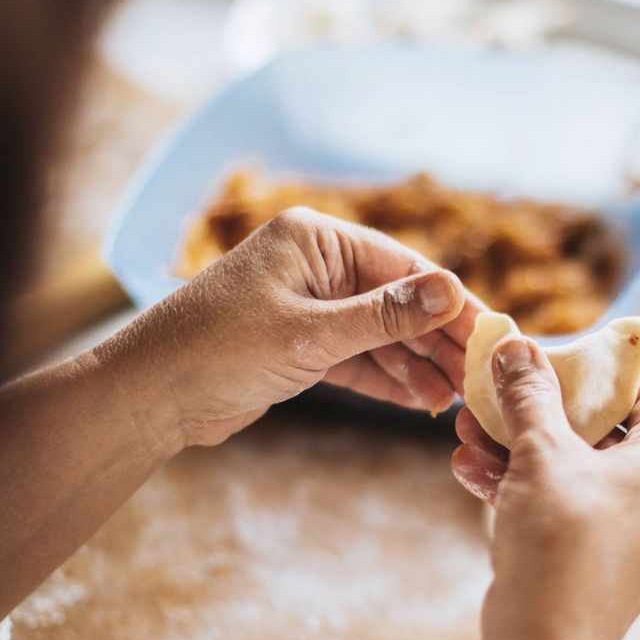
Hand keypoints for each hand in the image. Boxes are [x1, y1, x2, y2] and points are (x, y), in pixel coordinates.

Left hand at [96, 208, 480, 450]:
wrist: (149, 397)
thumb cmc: (219, 349)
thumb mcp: (312, 333)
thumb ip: (385, 317)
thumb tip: (452, 291)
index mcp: (315, 239)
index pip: (402, 267)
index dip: (450, 303)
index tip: (489, 334)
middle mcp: (315, 266)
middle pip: (396, 301)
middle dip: (435, 340)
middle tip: (474, 375)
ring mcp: (309, 306)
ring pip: (379, 334)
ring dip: (414, 366)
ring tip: (451, 398)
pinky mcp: (300, 345)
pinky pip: (356, 357)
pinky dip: (385, 378)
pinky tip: (419, 400)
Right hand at [451, 336, 639, 639]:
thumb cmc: (560, 541)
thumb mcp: (541, 452)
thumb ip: (529, 393)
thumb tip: (515, 347)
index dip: (601, 376)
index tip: (554, 368)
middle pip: (606, 431)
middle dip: (540, 413)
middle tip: (497, 397)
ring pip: (579, 470)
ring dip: (521, 448)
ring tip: (468, 432)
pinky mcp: (607, 559)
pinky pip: (571, 506)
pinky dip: (528, 487)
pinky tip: (471, 469)